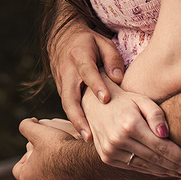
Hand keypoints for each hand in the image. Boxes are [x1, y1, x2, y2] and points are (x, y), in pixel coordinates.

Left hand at [13, 118, 96, 179]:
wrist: (87, 162)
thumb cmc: (61, 147)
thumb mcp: (39, 131)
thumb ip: (26, 126)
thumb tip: (26, 123)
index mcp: (27, 177)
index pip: (18, 169)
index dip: (25, 158)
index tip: (34, 150)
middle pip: (35, 178)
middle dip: (40, 166)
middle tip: (50, 154)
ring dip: (53, 175)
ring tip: (62, 161)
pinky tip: (74, 169)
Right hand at [51, 25, 124, 140]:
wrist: (63, 40)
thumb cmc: (89, 42)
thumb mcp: (103, 42)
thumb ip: (112, 58)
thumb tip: (118, 78)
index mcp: (79, 55)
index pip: (87, 71)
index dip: (95, 85)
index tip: (106, 99)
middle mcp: (67, 72)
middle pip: (69, 97)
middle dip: (78, 117)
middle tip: (90, 134)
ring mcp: (62, 83)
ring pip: (67, 105)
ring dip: (76, 123)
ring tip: (89, 139)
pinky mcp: (63, 91)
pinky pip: (69, 107)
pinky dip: (77, 120)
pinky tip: (88, 133)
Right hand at [83, 79, 180, 178]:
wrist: (94, 103)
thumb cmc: (124, 99)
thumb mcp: (142, 99)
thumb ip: (156, 115)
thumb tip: (166, 134)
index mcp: (130, 124)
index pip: (161, 147)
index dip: (180, 158)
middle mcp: (118, 139)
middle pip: (155, 160)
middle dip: (177, 168)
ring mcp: (110, 150)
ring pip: (145, 166)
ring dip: (166, 172)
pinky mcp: (106, 157)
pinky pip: (133, 167)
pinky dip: (150, 171)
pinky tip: (164, 171)